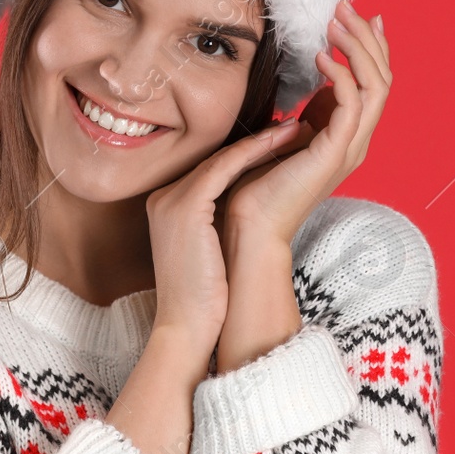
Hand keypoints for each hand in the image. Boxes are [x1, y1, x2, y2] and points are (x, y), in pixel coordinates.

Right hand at [143, 121, 300, 350]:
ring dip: (261, 141)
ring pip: (222, 158)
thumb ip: (213, 223)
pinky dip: (255, 152)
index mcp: (165, 206)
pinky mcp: (186, 207)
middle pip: (215, 159)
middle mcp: (163, 197)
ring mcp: (171, 200)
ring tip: (292, 128)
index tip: (275, 142)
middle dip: (255, 142)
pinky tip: (281, 143)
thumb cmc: (202, 298)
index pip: (209, 170)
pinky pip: (225, 168)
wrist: (185, 327)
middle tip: (289, 126)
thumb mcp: (204, 251)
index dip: (244, 154)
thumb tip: (244, 209)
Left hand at [216, 0, 391, 256]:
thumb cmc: (257, 183)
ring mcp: (350, 147)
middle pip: (383, 78)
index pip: (374, 81)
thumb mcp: (286, 134)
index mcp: (347, 135)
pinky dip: (342, 74)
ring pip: (377, 86)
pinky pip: (352, 103)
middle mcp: (357, 139)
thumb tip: (312, 77)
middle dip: (366, 37)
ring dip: (358, 47)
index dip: (369, 45)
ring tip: (336, 21)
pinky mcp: (336, 152)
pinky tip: (321, 56)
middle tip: (345, 5)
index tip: (355, 13)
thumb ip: (306, 110)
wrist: (247, 227)